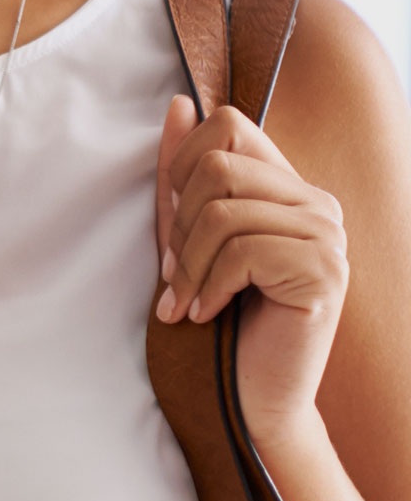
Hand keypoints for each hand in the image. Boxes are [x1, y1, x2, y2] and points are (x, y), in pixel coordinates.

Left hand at [155, 95, 349, 440]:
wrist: (246, 397)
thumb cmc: (214, 318)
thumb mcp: (186, 238)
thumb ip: (182, 176)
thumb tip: (179, 103)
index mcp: (285, 186)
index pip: (228, 122)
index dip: (181, 166)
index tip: (172, 223)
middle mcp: (316, 203)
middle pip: (217, 163)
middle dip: (178, 223)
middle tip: (176, 275)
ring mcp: (327, 236)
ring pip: (223, 210)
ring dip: (188, 263)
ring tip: (188, 300)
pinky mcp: (324, 271)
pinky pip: (242, 251)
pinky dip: (208, 286)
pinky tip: (207, 314)